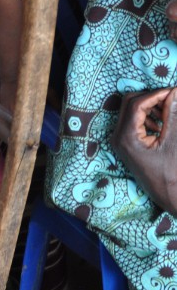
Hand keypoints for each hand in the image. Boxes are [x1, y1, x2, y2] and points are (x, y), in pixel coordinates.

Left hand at [111, 87, 176, 214]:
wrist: (171, 197)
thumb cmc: (173, 173)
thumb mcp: (174, 142)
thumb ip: (173, 115)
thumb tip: (174, 92)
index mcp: (126, 137)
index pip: (136, 104)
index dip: (155, 94)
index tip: (173, 92)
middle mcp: (118, 137)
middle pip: (130, 103)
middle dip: (151, 98)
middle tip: (171, 101)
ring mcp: (120, 141)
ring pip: (131, 110)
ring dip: (150, 107)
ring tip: (169, 113)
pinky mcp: (126, 144)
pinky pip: (133, 121)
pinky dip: (148, 117)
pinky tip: (162, 125)